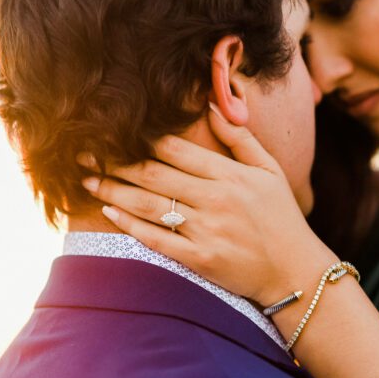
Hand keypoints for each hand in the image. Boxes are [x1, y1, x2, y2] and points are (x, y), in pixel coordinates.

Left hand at [80, 104, 336, 305]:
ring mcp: (206, 230)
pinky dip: (130, 226)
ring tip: (87, 180)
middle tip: (83, 152)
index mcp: (231, 174)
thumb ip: (240, 138)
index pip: (176, 149)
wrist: (295, 272)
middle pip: (154, 174)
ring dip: (113, 191)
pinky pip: (157, 239)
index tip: (113, 131)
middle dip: (115, 162)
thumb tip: (212, 105)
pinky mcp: (199, 259)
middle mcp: (215, 199)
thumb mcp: (270, 171)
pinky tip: (110, 214)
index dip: (140, 138)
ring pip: (149, 205)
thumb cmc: (282, 219)